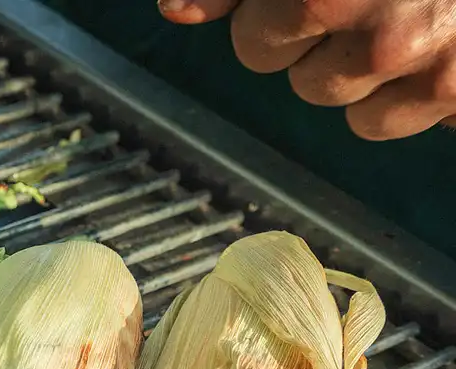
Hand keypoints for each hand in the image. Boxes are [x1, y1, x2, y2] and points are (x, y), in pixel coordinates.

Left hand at [157, 0, 455, 138]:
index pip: (241, 20)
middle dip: (290, 29)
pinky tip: (417, 52)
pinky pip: (368, 122)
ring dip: (340, 64)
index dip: (251, 8)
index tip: (274, 4)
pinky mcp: (441, 86)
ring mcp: (398, 44)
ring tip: (392, 17)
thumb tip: (173, 8)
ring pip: (314, 89)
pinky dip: (386, 97)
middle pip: (257, 50)